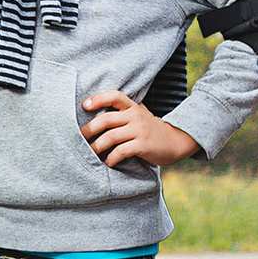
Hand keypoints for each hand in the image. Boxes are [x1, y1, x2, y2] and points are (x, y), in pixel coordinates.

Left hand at [80, 89, 199, 167]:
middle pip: (106, 120)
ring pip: (111, 137)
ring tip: (92, 153)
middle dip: (89, 130)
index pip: (114, 96)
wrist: (176, 141)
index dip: (98, 99)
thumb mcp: (138, 116)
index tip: (84, 106)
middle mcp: (136, 116)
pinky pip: (121, 151)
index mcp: (133, 107)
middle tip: (80, 139)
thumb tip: (92, 122)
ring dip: (97, 147)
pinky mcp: (143, 145)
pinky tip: (109, 162)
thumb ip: (121, 115)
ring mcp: (140, 130)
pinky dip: (111, 158)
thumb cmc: (150, 130)